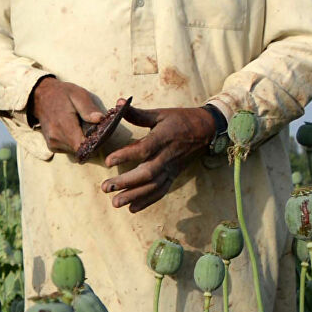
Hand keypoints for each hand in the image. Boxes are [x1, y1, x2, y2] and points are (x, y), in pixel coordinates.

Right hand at [28, 77, 106, 155]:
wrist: (40, 97)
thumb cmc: (62, 94)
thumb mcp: (78, 94)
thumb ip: (88, 108)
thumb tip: (100, 119)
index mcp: (63, 125)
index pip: (82, 146)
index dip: (94, 143)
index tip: (98, 134)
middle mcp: (56, 137)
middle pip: (81, 149)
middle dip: (89, 142)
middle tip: (91, 128)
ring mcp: (53, 143)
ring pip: (75, 151)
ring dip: (81, 142)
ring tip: (81, 127)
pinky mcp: (52, 146)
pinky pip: (69, 149)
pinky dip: (74, 142)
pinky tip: (73, 131)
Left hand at [100, 105, 216, 211]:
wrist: (206, 130)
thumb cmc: (180, 120)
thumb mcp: (160, 114)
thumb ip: (137, 113)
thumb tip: (118, 103)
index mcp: (163, 138)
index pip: (144, 149)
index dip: (126, 155)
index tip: (107, 161)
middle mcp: (168, 156)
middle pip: (147, 173)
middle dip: (126, 182)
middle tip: (105, 187)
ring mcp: (172, 169)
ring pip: (153, 186)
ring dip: (134, 196)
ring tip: (115, 203)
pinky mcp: (174, 176)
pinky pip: (161, 191)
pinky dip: (147, 201)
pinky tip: (132, 209)